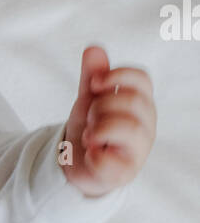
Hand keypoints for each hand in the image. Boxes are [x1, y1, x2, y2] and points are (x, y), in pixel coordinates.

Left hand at [61, 45, 155, 196]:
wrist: (78, 163)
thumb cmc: (92, 127)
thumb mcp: (89, 98)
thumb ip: (92, 76)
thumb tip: (94, 49)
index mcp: (140, 103)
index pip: (142, 79)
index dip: (117, 75)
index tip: (94, 84)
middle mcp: (146, 125)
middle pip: (133, 101)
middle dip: (102, 105)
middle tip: (89, 116)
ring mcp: (138, 150)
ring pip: (129, 128)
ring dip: (99, 127)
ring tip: (88, 134)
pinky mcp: (124, 173)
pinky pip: (112, 160)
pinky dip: (94, 155)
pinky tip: (89, 152)